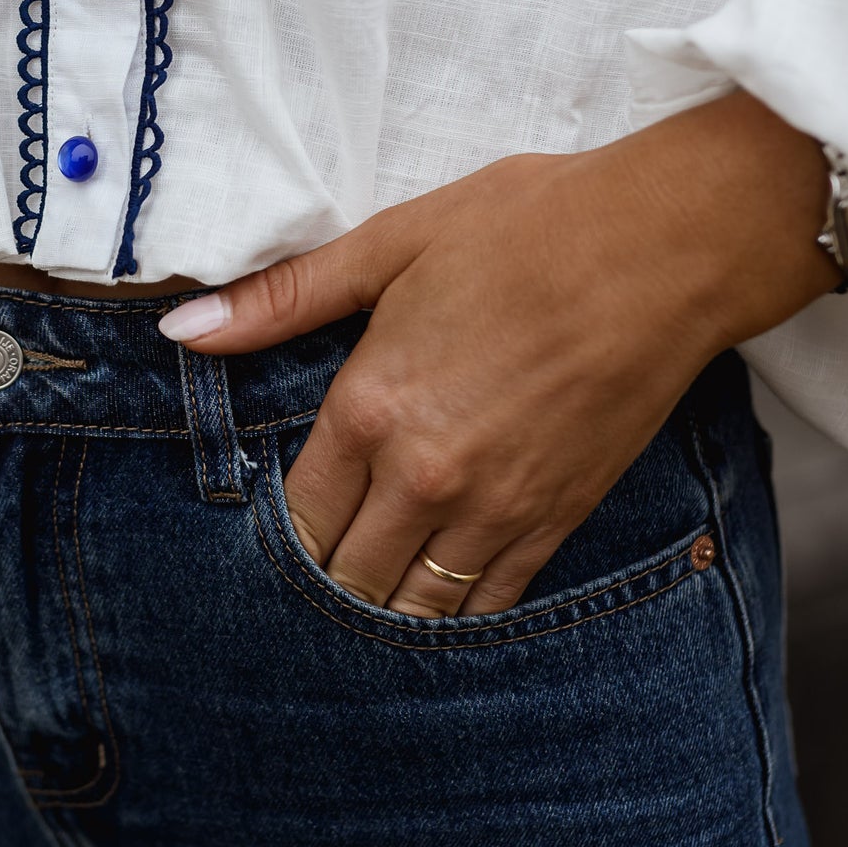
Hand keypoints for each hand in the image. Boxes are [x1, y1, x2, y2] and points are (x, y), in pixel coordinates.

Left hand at [158, 93, 835, 617]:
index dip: (281, 531)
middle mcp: (426, 477)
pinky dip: (456, 617)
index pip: (297, 516)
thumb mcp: (390, 244)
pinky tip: (437, 611)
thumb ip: (281, 299)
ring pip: (413, 606)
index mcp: (371, 409)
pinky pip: (490, 604)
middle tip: (315, 571)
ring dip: (382, 608)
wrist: (666, 247)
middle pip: (346, 575)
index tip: (278, 529)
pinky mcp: (558, 520)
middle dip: (324, 578)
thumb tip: (181, 328)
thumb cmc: (527, 229)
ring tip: (363, 604)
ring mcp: (496, 508)